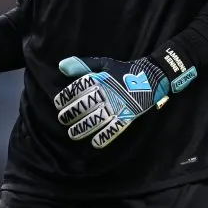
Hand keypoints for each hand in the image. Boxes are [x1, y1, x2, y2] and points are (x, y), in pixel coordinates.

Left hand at [53, 56, 170, 148]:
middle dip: (70, 114)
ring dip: (82, 128)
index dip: (65, 97)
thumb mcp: (103, 64)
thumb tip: (61, 66)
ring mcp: (117, 106)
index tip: (58, 103)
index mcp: (100, 79)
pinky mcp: (127, 116)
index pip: (77, 89)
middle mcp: (107, 93)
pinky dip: (104, 137)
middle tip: (62, 119)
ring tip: (72, 133)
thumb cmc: (122, 71)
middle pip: (84, 106)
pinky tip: (94, 142)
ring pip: (96, 120)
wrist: (150, 77)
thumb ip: (82, 66)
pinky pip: (114, 129)